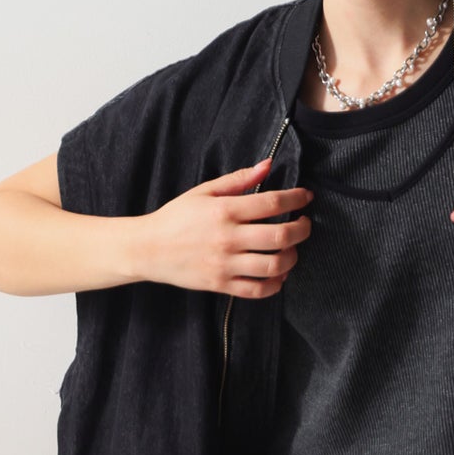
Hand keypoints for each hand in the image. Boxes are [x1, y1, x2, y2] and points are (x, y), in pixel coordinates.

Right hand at [136, 157, 312, 294]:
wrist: (148, 249)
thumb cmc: (176, 217)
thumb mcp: (204, 191)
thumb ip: (238, 179)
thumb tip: (267, 164)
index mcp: (224, 211)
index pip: (272, 203)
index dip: (296, 198)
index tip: (306, 197)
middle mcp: (228, 238)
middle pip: (280, 236)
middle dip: (302, 229)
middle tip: (305, 223)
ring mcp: (225, 264)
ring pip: (274, 265)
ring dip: (293, 257)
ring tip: (293, 249)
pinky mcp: (221, 285)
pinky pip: (258, 290)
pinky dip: (276, 284)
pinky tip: (279, 274)